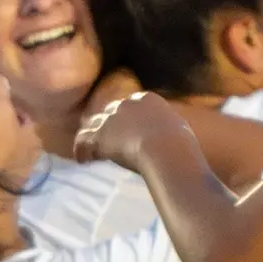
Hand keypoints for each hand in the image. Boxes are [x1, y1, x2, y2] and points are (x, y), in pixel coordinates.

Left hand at [73, 92, 191, 169]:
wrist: (165, 149)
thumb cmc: (180, 144)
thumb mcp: (179, 130)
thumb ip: (169, 129)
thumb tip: (175, 138)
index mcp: (147, 100)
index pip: (131, 105)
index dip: (127, 118)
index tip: (127, 130)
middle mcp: (126, 104)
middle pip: (110, 112)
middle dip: (109, 125)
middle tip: (108, 140)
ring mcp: (111, 118)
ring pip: (94, 125)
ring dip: (94, 137)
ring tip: (91, 152)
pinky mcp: (100, 135)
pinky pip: (84, 142)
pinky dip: (82, 152)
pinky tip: (84, 162)